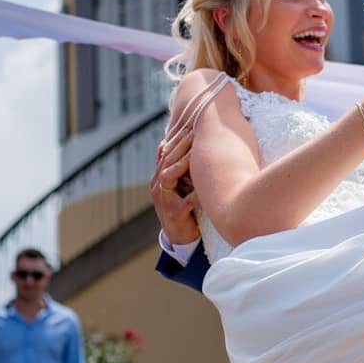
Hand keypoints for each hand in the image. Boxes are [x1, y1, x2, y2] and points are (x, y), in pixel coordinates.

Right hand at [150, 120, 200, 244]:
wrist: (179, 236)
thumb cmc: (183, 207)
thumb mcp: (178, 185)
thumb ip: (177, 167)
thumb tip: (177, 144)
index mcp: (159, 178)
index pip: (165, 154)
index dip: (176, 140)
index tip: (189, 126)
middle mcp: (157, 187)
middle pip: (166, 161)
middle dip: (179, 146)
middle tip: (193, 132)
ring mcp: (164, 201)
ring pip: (169, 177)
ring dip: (182, 164)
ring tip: (196, 154)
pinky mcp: (174, 214)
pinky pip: (186, 201)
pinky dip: (196, 193)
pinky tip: (206, 186)